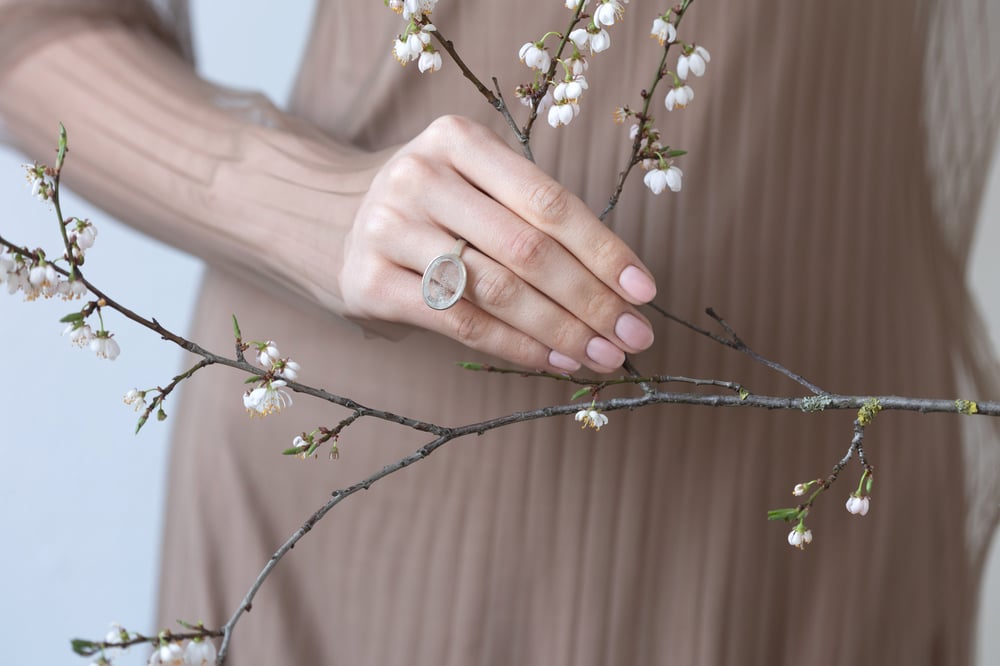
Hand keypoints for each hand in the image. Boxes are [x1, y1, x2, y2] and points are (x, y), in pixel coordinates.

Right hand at [339, 115, 656, 373]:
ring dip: (562, 331)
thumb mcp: (474, 183)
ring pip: (497, 291)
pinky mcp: (368, 281)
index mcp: (457, 139)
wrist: (327, 217)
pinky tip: (554, 361)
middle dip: (592, 300)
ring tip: (603, 355)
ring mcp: (388, 228)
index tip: (644, 291)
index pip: (549, 201)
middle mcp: (419, 176)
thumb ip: (533, 217)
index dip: (604, 250)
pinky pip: (460, 323)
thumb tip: (619, 285)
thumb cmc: (429, 206)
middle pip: (528, 249)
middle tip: (634, 336)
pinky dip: (516, 348)